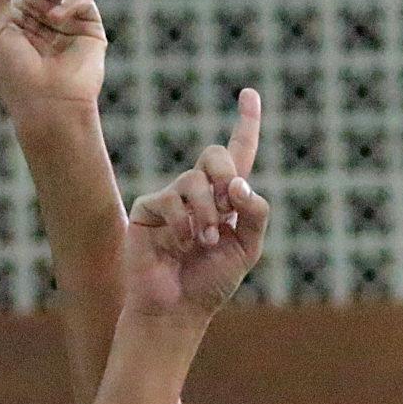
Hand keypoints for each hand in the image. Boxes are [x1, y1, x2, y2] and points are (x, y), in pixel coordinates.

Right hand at [122, 92, 269, 320]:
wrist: (176, 309)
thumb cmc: (211, 282)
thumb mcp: (247, 248)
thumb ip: (255, 213)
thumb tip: (239, 183)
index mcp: (225, 199)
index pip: (238, 154)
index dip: (246, 124)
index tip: (250, 94)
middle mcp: (197, 192)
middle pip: (216, 154)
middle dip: (226, 176)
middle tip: (226, 208)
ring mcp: (171, 197)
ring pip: (196, 180)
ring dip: (207, 214)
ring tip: (203, 241)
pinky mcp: (148, 207)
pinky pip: (171, 199)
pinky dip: (182, 225)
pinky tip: (179, 244)